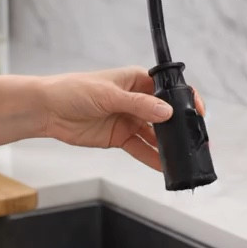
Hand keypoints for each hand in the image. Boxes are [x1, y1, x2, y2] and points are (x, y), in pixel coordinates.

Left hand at [40, 66, 203, 171]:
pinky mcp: (120, 138)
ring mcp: (129, 120)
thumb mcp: (109, 95)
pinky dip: (153, 158)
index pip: (169, 90)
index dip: (186, 100)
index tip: (198, 113)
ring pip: (155, 135)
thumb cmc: (74, 90)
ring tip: (184, 157)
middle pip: (166, 115)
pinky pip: (141, 149)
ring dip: (168, 146)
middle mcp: (137, 100)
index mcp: (137, 81)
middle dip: (181, 128)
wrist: (48, 110)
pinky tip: (165, 166)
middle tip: (196, 141)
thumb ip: (140, 105)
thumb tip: (167, 113)